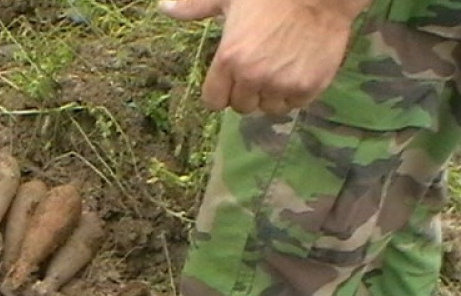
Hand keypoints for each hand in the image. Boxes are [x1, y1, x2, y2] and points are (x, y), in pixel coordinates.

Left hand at [159, 0, 372, 114]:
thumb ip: (196, 7)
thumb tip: (164, 8)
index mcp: (229, 60)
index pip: (214, 101)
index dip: (221, 91)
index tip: (230, 81)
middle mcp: (253, 77)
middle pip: (241, 107)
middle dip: (246, 93)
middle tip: (258, 71)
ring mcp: (282, 84)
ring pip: (268, 108)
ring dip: (270, 95)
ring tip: (279, 70)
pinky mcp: (308, 87)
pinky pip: (294, 104)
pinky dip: (295, 93)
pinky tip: (297, 71)